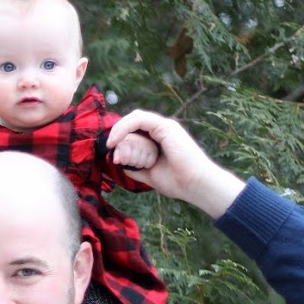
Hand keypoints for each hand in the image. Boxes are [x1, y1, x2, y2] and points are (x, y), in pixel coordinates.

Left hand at [107, 110, 245, 217]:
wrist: (194, 184)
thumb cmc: (177, 181)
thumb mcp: (149, 174)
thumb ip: (136, 168)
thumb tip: (121, 164)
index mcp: (160, 138)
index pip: (136, 129)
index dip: (121, 136)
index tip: (111, 151)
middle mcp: (162, 129)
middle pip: (134, 121)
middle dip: (118, 132)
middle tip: (109, 146)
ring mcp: (164, 127)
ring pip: (135, 118)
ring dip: (119, 130)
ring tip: (111, 144)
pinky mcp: (165, 127)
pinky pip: (139, 120)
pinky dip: (125, 128)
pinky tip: (116, 140)